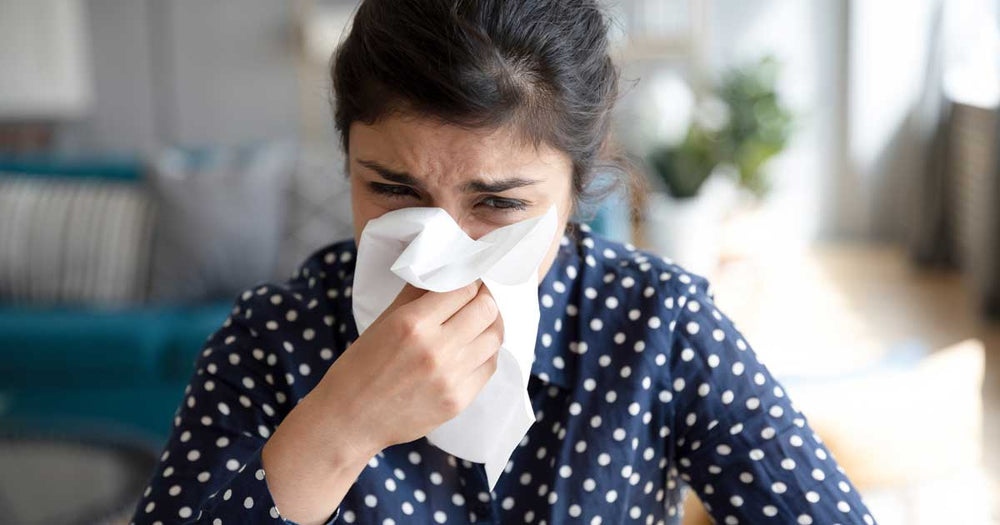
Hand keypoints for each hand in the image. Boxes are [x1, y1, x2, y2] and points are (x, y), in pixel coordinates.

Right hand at [319, 281, 503, 453]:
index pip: (464, 288)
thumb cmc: (361, 366)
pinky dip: (486, 353)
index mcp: (412, 323)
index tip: (468, 281)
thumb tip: (445, 270)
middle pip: (486, 309)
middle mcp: (435, 349)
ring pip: (495, 336)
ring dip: (490, 324)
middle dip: (484, 299)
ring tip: (479, 322)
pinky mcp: (458, 400)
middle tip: (477, 299)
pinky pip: (490, 366)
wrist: (350, 419)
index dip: (470, 280)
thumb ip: (417, 293)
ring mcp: (450, 377)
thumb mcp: (384, 320)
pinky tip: (474, 349)